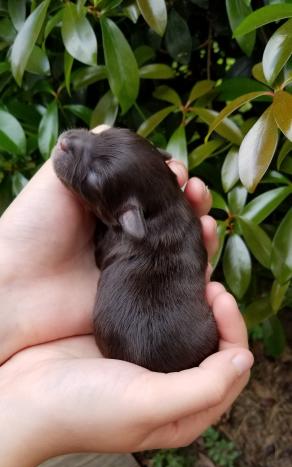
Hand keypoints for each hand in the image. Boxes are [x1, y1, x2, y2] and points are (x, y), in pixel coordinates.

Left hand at [0, 136, 213, 363]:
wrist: (20, 286)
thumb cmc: (33, 227)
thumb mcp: (55, 177)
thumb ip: (85, 153)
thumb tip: (111, 129)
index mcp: (105, 205)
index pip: (149, 187)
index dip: (168, 177)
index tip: (176, 171)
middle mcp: (122, 231)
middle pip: (169, 212)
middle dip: (189, 198)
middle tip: (194, 192)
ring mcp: (132, 262)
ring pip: (177, 242)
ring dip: (198, 225)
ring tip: (205, 217)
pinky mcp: (137, 288)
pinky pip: (176, 275)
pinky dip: (196, 259)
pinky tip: (204, 243)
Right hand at [0, 283, 252, 466]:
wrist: (21, 397)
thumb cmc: (81, 409)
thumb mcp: (146, 405)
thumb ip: (202, 388)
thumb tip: (243, 359)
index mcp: (185, 413)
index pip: (232, 370)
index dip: (234, 332)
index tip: (218, 298)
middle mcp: (171, 390)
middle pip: (215, 348)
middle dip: (221, 313)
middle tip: (209, 283)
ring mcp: (147, 365)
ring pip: (189, 328)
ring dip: (198, 300)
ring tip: (195, 271)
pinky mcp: (125, 344)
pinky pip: (160, 316)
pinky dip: (170, 295)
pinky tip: (166, 275)